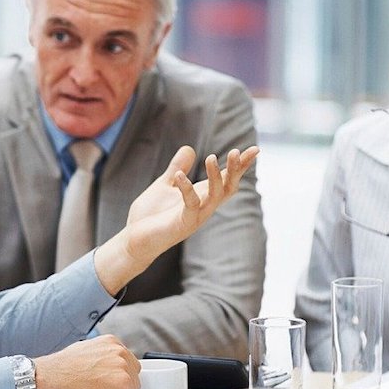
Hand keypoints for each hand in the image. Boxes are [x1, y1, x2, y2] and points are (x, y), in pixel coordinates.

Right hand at [33, 336, 139, 388]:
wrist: (48, 377)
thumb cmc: (60, 369)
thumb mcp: (86, 352)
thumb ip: (103, 358)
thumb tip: (108, 369)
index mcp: (112, 342)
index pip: (128, 365)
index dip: (113, 378)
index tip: (101, 383)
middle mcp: (121, 352)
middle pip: (133, 379)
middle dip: (118, 388)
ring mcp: (124, 368)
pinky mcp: (124, 385)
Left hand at [123, 145, 258, 264]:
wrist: (133, 240)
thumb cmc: (150, 216)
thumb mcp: (164, 186)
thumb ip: (177, 168)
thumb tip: (189, 148)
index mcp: (202, 196)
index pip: (226, 179)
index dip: (241, 166)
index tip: (255, 150)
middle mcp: (203, 207)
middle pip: (228, 188)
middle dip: (235, 171)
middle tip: (237, 152)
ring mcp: (195, 217)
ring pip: (215, 196)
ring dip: (215, 177)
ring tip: (210, 157)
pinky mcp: (182, 224)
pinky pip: (191, 205)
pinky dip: (186, 189)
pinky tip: (179, 175)